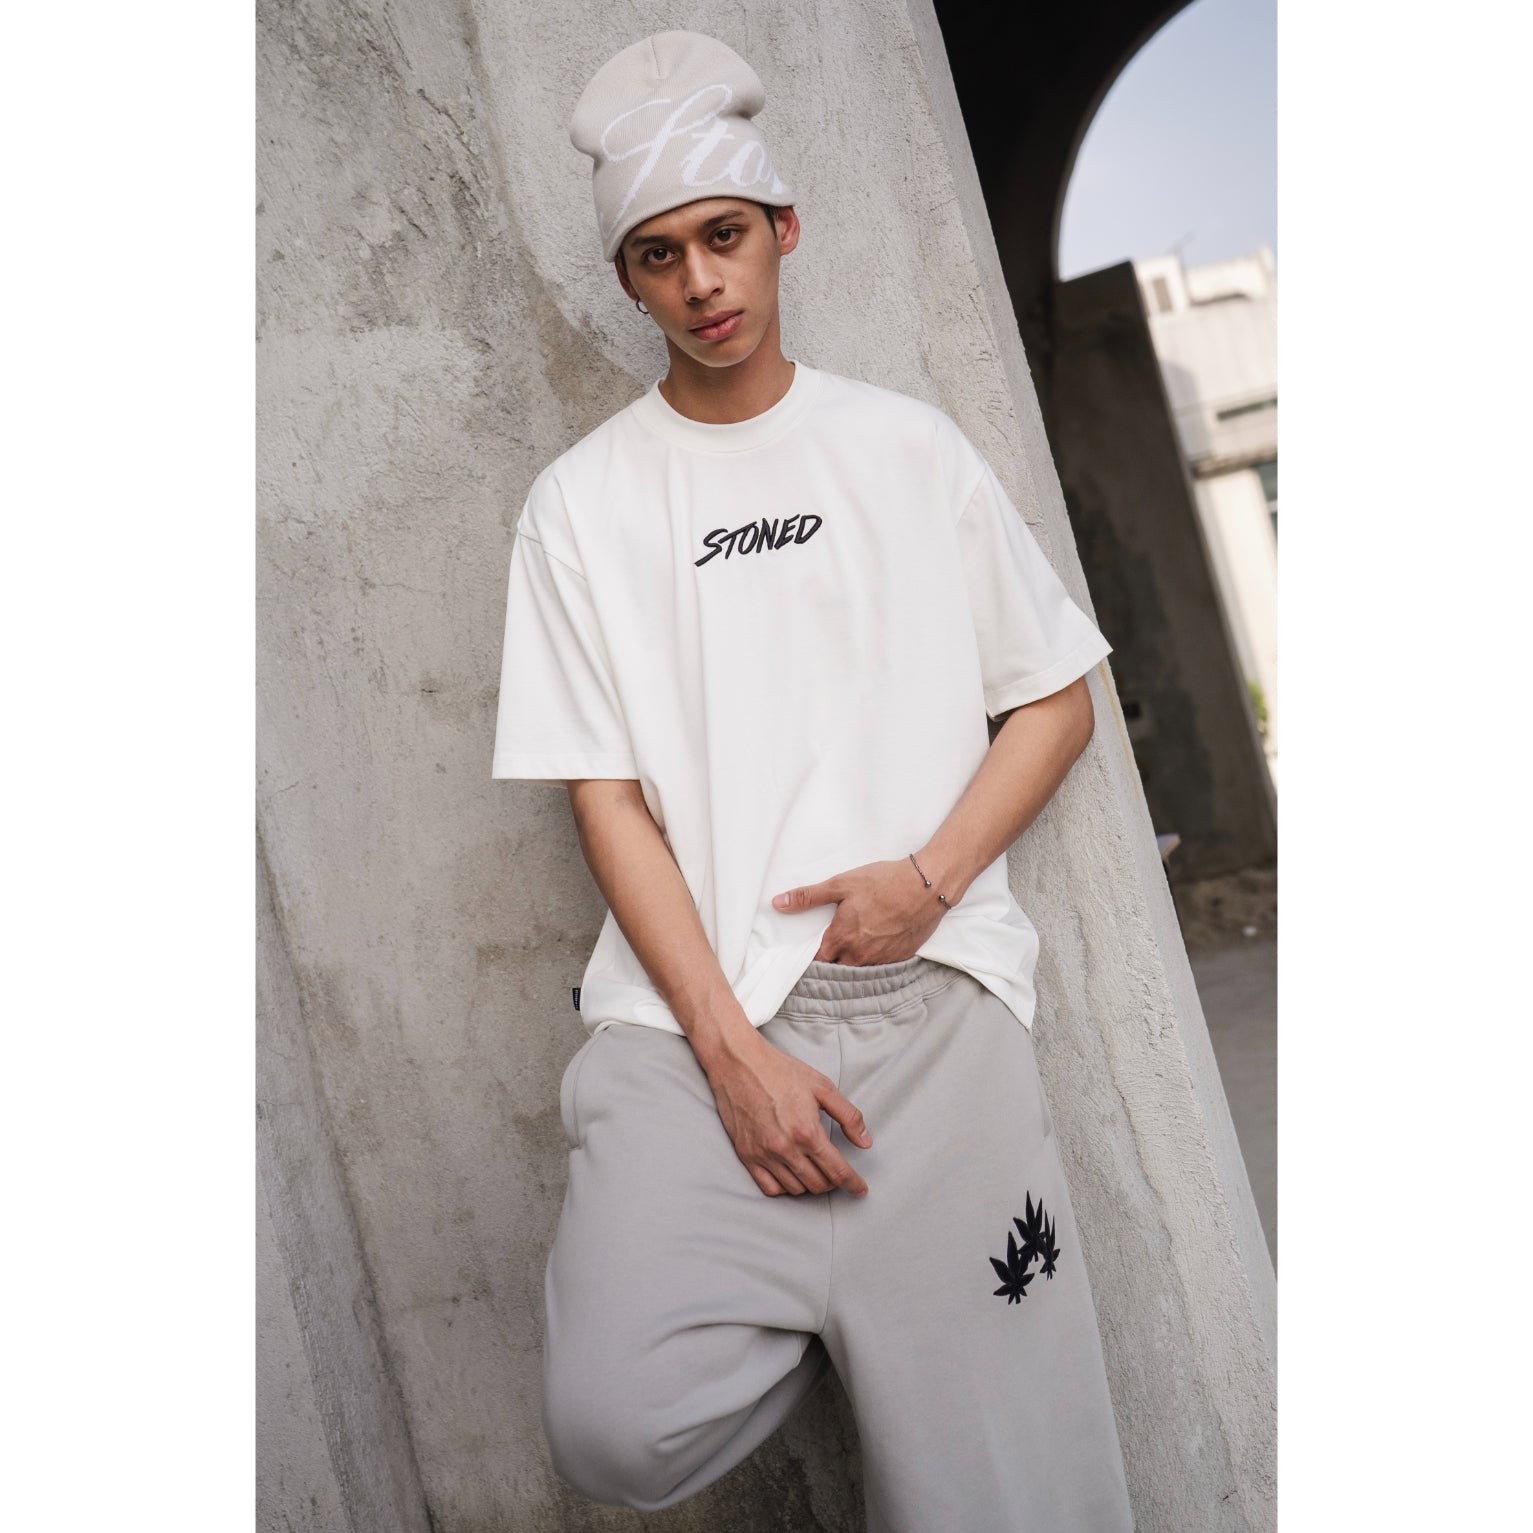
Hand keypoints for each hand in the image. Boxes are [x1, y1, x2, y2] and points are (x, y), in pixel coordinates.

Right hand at [704, 1029, 873, 1197]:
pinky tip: (792, 1175)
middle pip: (818, 1185)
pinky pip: (769, 1188)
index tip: (860, 1190)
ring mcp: (763, 1154)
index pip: (837, 1171)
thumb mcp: (822, 1086)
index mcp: (806, 1131)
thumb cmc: (780, 1071)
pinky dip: (785, 1188)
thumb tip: (866, 1142)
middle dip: (833, 1183)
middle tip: (836, 1172)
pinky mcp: (746, 1155)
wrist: (739, 1063)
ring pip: (795, 1189)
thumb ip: (849, 1116)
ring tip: (815, 1171)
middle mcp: (785, 1148)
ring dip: (810, 1185)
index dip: (853, 1184)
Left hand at [771, 858, 946, 964]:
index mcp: (842, 939)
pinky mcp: (901, 957)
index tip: (808, 956)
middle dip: (832, 962)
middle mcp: (860, 955)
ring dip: (853, 962)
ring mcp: (882, 959)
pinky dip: (875, 959)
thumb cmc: (883, 882)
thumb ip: (807, 897)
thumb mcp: (841, 884)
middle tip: (830, 950)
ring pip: (860, 969)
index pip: (818, 962)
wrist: (927, 886)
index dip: (811, 960)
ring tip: (853, 947)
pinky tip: (876, 945)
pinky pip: (881, 966)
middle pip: (838, 969)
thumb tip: (778, 903)